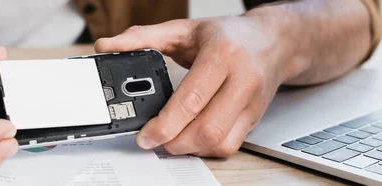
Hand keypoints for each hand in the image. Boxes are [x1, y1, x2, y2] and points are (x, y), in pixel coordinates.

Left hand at [95, 16, 294, 156]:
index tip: (145, 135)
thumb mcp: (185, 28)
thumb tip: (108, 45)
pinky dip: (206, 149)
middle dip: (174, 142)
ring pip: (220, 142)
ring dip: (189, 149)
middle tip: (153, 140)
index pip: (192, 99)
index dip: (165, 124)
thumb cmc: (229, 35)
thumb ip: (143, 37)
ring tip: (170, 140)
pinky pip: (230, 146)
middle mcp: (242, 80)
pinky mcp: (255, 118)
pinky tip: (192, 139)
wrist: (273, 41)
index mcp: (222, 54)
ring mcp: (251, 102)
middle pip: (207, 129)